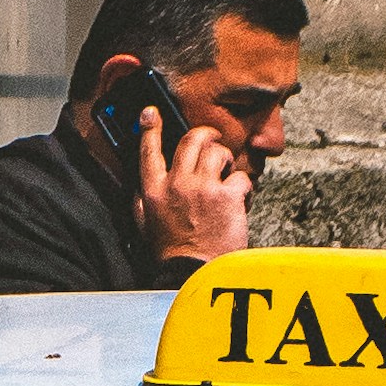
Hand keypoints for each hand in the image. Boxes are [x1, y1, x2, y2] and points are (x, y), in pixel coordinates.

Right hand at [134, 96, 255, 266]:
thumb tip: (143, 182)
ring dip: (225, 159)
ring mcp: (203, 189)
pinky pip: (241, 178)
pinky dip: (243, 188)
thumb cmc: (171, 253)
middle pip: (191, 139)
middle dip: (205, 134)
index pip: (148, 150)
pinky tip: (238, 200)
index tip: (152, 112)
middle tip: (212, 140)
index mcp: (153, 191)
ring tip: (226, 174)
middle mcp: (177, 184)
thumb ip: (143, 200)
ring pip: (218, 152)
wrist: (193, 273)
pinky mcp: (227, 197)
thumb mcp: (144, 225)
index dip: (150, 127)